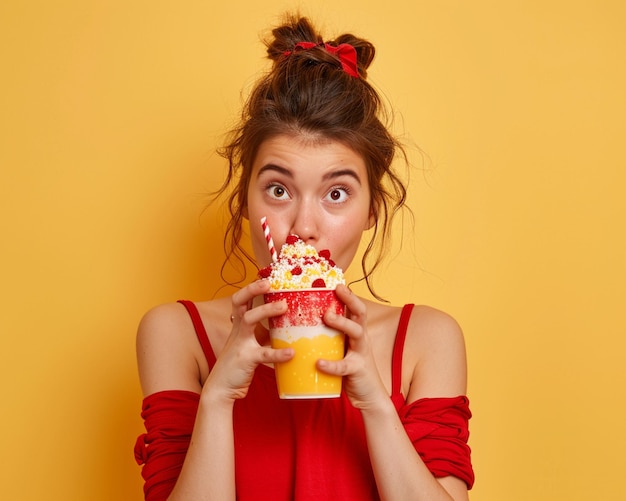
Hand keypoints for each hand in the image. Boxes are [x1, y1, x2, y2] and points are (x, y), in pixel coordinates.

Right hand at [202, 279, 292, 402]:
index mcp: (239, 325)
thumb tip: (288, 327)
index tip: (267, 277)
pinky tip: (291, 352)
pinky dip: (278, 353)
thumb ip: (265, 335)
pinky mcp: (246, 359)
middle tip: (270, 283)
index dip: (252, 287)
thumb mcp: (251, 345)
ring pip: (249, 319)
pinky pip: (263, 354)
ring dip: (266, 310)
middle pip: (239, 301)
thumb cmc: (239, 365)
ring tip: (285, 307)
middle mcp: (238, 330)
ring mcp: (240, 343)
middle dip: (252, 289)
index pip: (242, 299)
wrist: (220, 389)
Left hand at [317, 284, 387, 409]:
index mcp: (356, 331)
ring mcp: (361, 353)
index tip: (335, 281)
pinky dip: (331, 364)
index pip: (354, 307)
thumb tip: (297, 325)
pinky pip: (344, 366)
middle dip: (350, 299)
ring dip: (342, 323)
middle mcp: (361, 338)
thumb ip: (325, 337)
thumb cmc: (348, 369)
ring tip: (326, 317)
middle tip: (336, 290)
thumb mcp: (339, 349)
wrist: (367, 397)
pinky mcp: (358, 370)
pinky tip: (319, 363)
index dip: (347, 293)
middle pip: (361, 312)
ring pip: (357, 332)